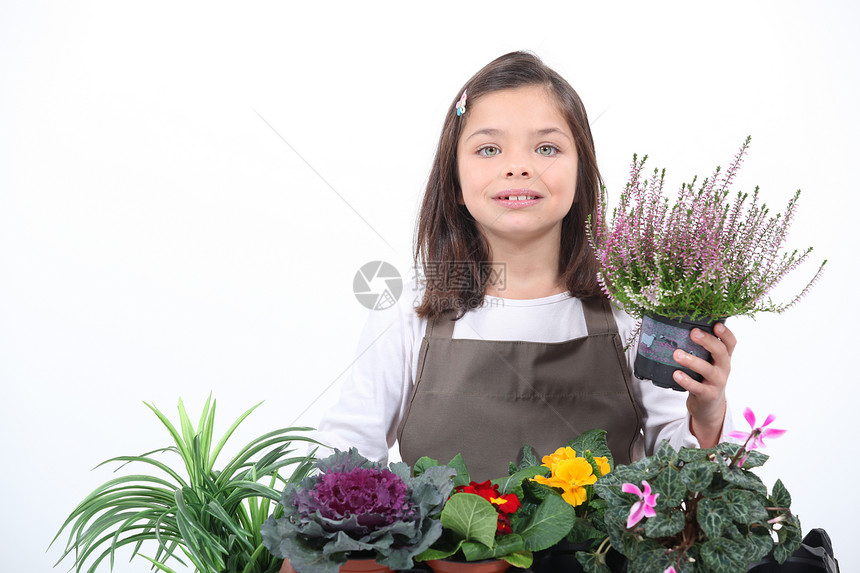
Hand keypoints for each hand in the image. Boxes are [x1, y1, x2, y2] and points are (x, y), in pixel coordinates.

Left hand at [671, 322, 735, 447]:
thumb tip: (681, 326)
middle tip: (693, 332)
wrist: (708, 405)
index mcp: (724, 357)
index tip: (716, 324)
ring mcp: (717, 382)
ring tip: (677, 354)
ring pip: (708, 370)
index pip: (731, 343)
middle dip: (708, 341)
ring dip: (692, 361)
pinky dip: (686, 380)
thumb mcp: (708, 362)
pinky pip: (697, 387)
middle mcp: (724, 368)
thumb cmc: (704, 377)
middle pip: (721, 352)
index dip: (726, 333)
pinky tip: (676, 374)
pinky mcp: (708, 395)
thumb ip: (701, 348)